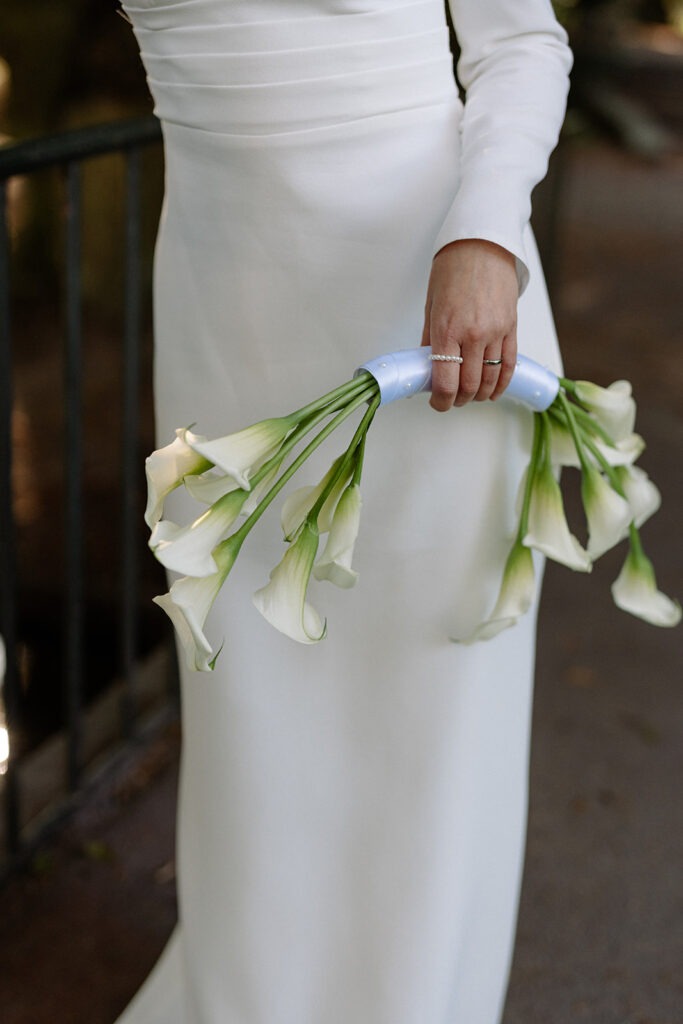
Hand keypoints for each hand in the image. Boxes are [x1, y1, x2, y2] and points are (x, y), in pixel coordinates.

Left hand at [421, 239, 518, 410]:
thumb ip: (430, 340)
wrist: (482, 244)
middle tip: (452, 400)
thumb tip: (426, 366)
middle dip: (459, 399)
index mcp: (447, 330)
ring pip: (490, 379)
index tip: (438, 404)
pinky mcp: (511, 328)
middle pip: (469, 386)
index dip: (441, 402)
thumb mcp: (432, 306)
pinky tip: (494, 391)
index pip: (446, 382)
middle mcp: (473, 334)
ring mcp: (495, 332)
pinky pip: (509, 364)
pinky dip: (502, 383)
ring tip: (471, 396)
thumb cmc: (453, 269)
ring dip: (480, 394)